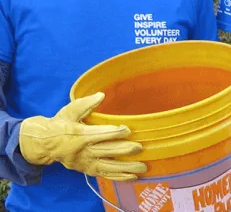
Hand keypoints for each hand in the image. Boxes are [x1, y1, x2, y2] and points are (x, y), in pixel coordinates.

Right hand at [19, 92, 146, 180]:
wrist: (45, 145)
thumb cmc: (60, 124)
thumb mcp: (69, 110)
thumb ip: (85, 104)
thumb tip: (101, 95)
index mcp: (78, 135)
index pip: (98, 134)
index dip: (113, 133)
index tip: (127, 130)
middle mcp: (82, 151)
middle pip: (106, 151)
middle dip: (123, 150)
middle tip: (139, 147)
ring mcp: (85, 163)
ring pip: (108, 166)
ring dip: (126, 167)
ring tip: (143, 166)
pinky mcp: (87, 170)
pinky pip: (105, 174)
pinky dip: (119, 176)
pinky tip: (133, 176)